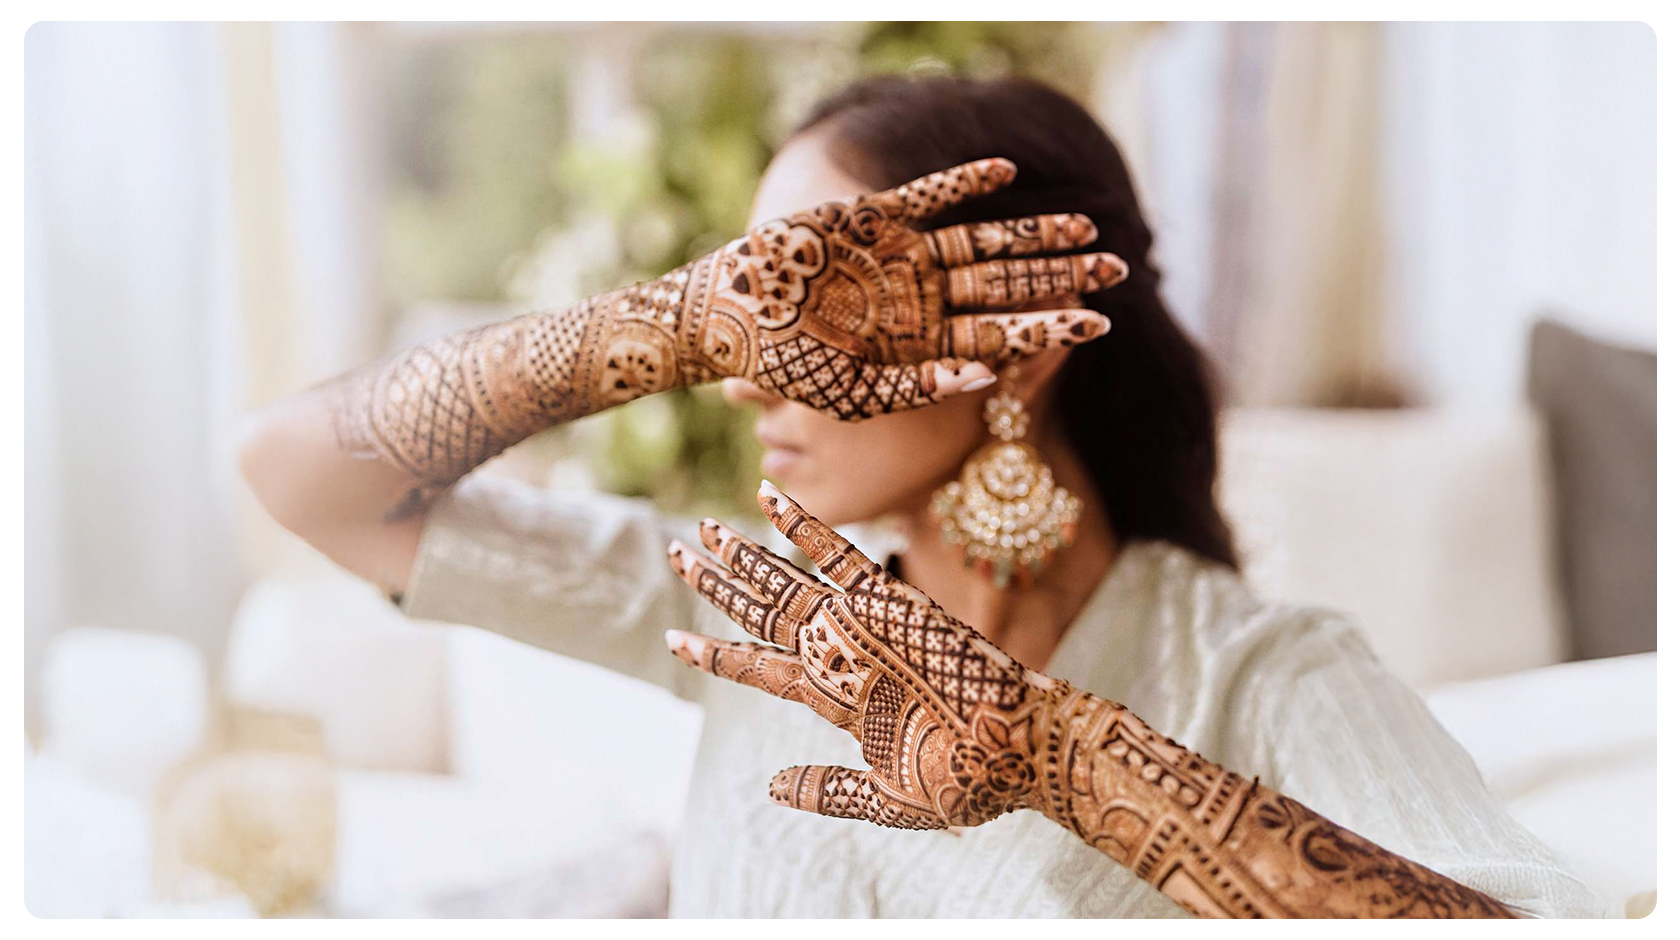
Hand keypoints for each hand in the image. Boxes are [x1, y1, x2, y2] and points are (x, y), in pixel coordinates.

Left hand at [665, 481, 1066, 828]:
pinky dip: (804, 528)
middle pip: (762, 614)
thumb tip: (770, 789)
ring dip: (743, 557)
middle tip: (675, 555)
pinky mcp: (890, 603)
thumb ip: (829, 791)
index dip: (717, 654)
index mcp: (835, 697)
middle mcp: (839, 653)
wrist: (1019, 751)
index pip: (760, 668)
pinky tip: (770, 500)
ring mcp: (861, 625)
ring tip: (701, 531)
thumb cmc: (966, 780)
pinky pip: (839, 557)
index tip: (674, 642)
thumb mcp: (887, 799)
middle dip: (717, 586)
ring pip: (786, 584)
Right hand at [683, 158, 1125, 418]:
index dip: (1049, 327)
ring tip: (1086, 224)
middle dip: (1061, 277)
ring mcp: (898, 256)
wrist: (725, 320)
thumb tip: (989, 377)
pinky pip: (927, 196)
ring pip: (981, 240)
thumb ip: (919, 386)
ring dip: (1031, 232)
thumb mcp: (853, 392)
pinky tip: (1005, 170)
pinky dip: (963, 183)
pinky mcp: (869, 218)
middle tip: (1121, 270)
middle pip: (1006, 284)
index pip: (1001, 334)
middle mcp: (919, 298)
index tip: (1101, 324)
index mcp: (920, 343)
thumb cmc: (782, 368)